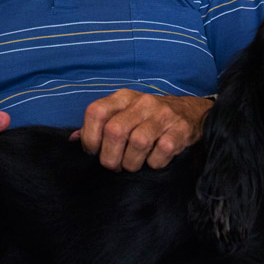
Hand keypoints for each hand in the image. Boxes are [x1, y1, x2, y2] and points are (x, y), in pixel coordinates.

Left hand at [76, 90, 211, 171]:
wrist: (190, 112)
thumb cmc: (148, 117)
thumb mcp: (123, 113)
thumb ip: (99, 125)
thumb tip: (73, 139)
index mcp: (123, 97)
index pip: (96, 112)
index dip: (89, 136)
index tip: (93, 151)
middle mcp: (142, 103)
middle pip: (115, 131)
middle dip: (110, 157)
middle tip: (114, 165)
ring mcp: (162, 115)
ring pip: (138, 143)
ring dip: (131, 163)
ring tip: (132, 164)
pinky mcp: (179, 130)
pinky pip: (161, 153)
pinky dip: (153, 163)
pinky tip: (152, 160)